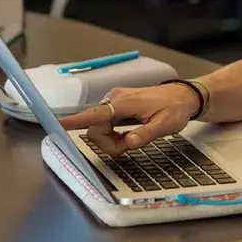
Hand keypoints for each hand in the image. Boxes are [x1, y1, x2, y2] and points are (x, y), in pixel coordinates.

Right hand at [59, 84, 201, 155]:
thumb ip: (146, 134)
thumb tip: (130, 142)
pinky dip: (114, 134)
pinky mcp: (116, 106)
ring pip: (99, 129)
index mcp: (124, 102)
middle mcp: (114, 99)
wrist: (183, 96)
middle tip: (132, 145)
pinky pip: (105, 125)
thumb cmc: (175, 109)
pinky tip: (129, 134)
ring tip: (134, 138)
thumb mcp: (166, 125)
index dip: (76, 121)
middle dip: (109, 143)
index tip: (59, 125)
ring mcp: (114, 102)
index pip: (96, 114)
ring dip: (112, 140)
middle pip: (95, 129)